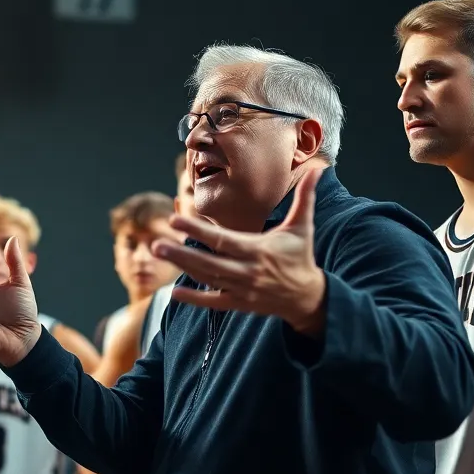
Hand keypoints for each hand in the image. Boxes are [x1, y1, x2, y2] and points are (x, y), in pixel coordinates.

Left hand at [152, 166, 327, 334]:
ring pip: (207, 279)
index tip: (175, 220)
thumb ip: (305, 197)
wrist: (308, 297)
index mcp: (258, 250)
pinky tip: (174, 292)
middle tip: (155, 243)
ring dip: (182, 268)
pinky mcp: (240, 303)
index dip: (198, 230)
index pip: (222, 240)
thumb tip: (317, 170)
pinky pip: (214, 302)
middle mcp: (247, 271)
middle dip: (181, 253)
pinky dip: (195, 299)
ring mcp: (242, 289)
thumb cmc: (300, 257)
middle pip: (209, 262)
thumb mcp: (302, 226)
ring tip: (158, 253)